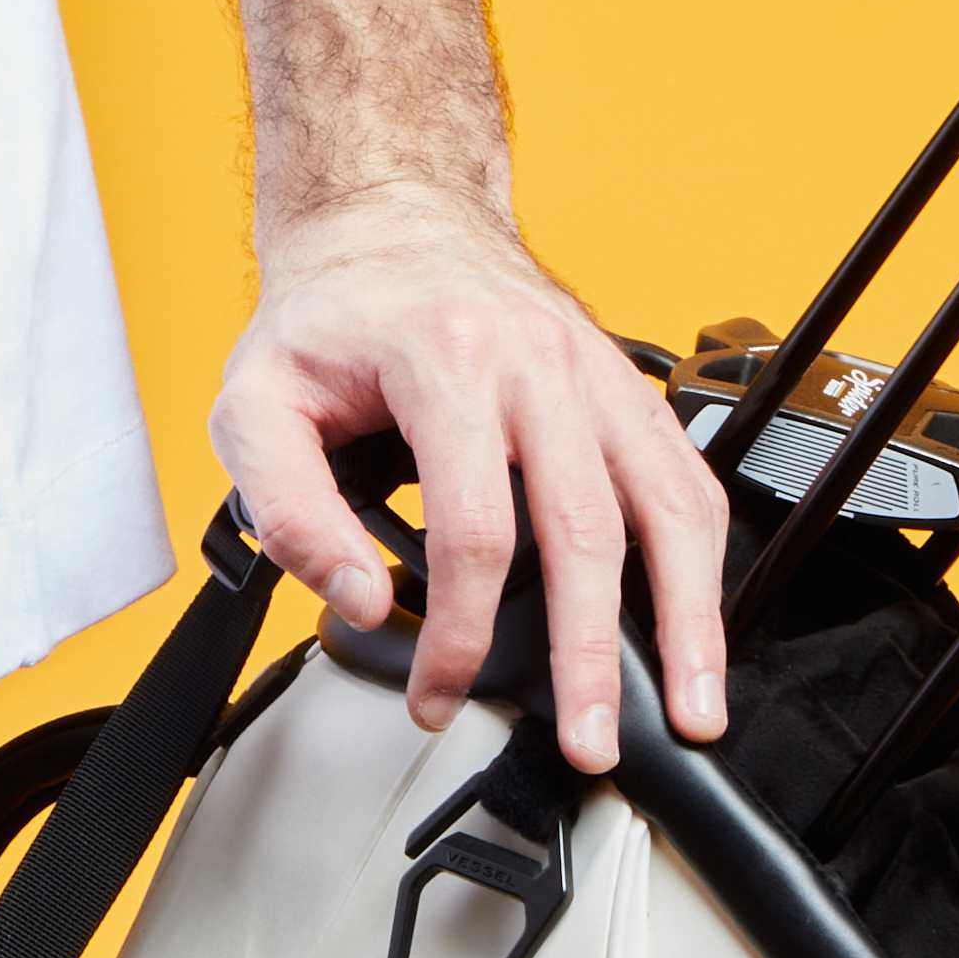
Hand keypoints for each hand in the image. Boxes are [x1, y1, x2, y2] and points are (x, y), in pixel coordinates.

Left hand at [211, 178, 732, 766]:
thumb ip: (287, 508)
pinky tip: (702, 619)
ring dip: (689, 616)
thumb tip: (357, 598)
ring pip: (667, 503)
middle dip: (592, 654)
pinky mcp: (624, 384)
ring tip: (693, 704)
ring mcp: (594, 371)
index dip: (458, 634)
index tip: (437, 693)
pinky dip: (702, 557)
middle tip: (588, 741)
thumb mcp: (256, 400)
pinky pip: (682, 475)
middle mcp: (537, 362)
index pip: (472, 532)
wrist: (392, 216)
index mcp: (446, 360)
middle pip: (586, 531)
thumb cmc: (332, 313)